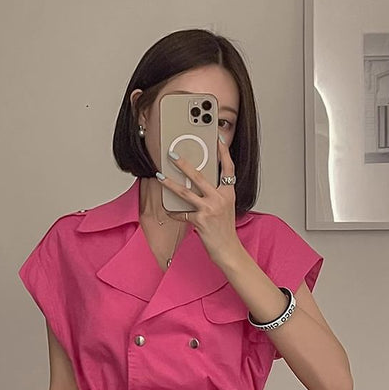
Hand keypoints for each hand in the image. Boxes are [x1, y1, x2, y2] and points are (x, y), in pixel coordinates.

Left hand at [156, 135, 242, 266]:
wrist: (228, 249)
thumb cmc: (225, 229)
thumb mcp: (226, 207)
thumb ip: (216, 194)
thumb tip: (198, 183)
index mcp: (228, 193)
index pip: (228, 168)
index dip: (223, 153)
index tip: (217, 140)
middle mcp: (220, 198)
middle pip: (200, 176)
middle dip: (184, 164)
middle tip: (172, 154)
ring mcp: (210, 209)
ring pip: (186, 192)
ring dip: (170, 183)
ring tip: (160, 176)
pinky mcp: (200, 220)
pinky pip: (182, 213)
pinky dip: (173, 212)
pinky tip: (167, 210)